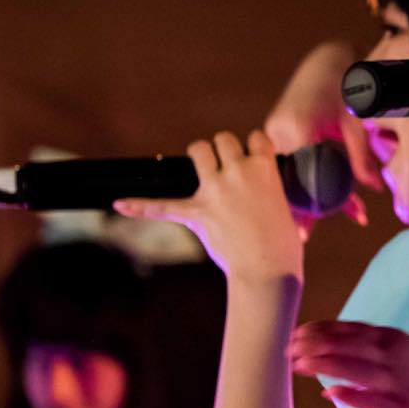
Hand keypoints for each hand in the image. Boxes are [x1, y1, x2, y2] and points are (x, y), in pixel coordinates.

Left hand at [113, 130, 303, 284]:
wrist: (268, 270)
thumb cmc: (283, 245)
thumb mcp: (289, 210)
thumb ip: (275, 195)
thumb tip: (275, 200)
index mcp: (266, 169)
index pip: (257, 137)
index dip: (254, 145)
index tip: (253, 155)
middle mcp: (239, 172)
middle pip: (223, 139)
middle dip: (223, 149)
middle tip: (225, 164)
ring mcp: (215, 191)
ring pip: (198, 151)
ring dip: (198, 155)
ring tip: (200, 166)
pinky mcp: (196, 213)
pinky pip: (162, 205)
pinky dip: (140, 206)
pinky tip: (120, 204)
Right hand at [265, 40, 378, 227]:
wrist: (330, 57)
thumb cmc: (349, 85)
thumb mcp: (357, 124)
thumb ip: (362, 159)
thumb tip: (374, 190)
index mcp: (296, 130)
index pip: (299, 180)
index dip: (307, 208)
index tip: (306, 233)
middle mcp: (277, 132)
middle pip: (286, 181)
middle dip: (299, 209)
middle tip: (303, 238)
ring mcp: (273, 131)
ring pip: (284, 174)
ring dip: (298, 196)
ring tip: (306, 223)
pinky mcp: (276, 130)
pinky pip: (285, 162)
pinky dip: (296, 178)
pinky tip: (306, 195)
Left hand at [288, 252, 408, 407]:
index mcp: (405, 342)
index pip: (361, 331)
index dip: (329, 330)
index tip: (300, 333)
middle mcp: (405, 363)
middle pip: (358, 348)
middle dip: (323, 345)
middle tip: (290, 348)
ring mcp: (407, 391)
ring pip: (364, 374)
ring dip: (332, 366)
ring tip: (300, 365)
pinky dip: (357, 399)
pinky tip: (330, 394)